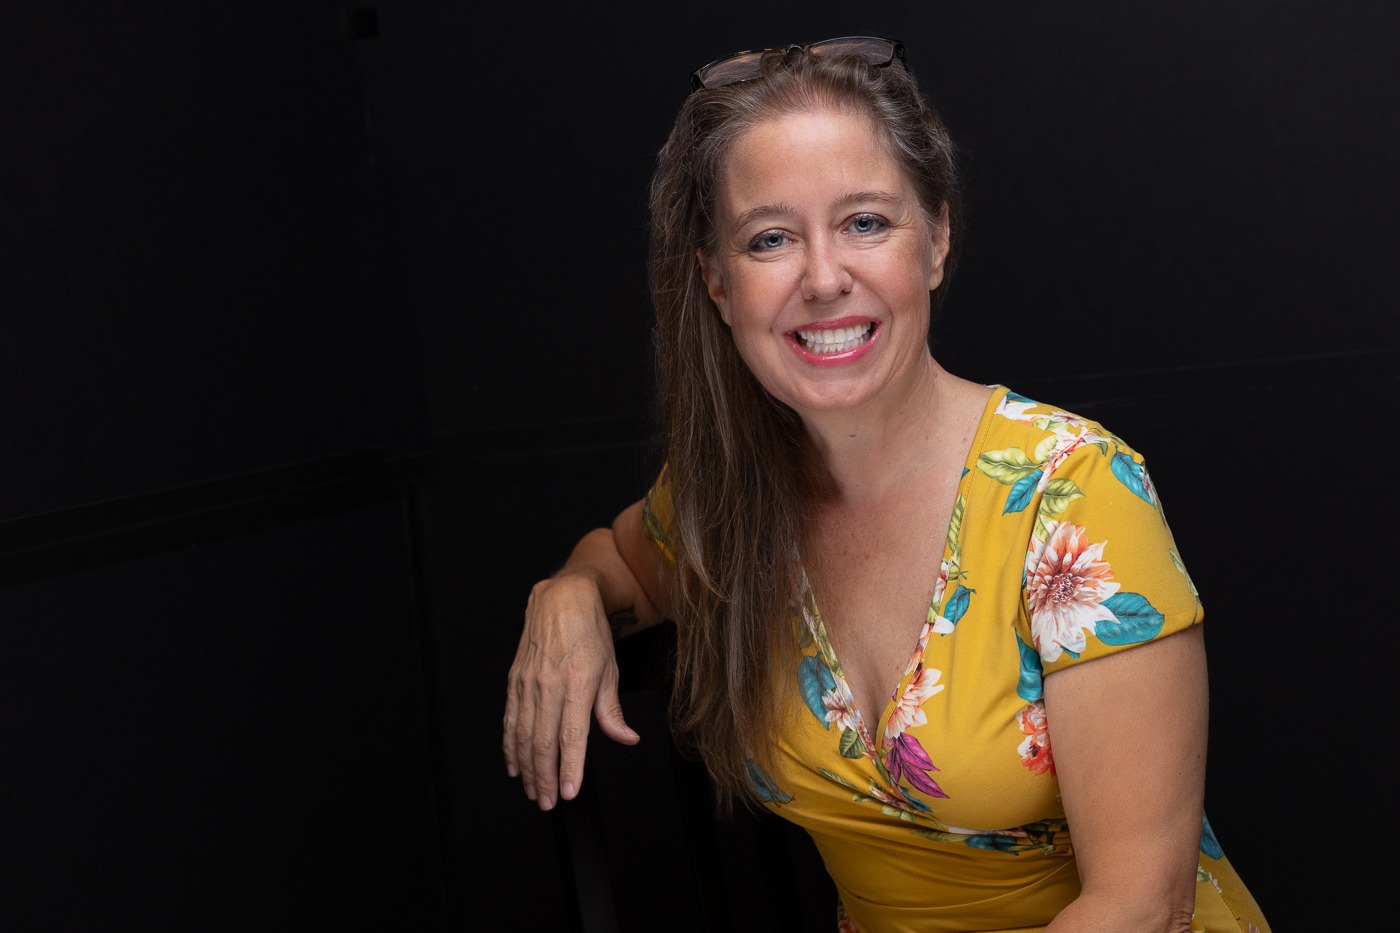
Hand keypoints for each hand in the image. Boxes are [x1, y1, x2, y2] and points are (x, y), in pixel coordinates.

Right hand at [503, 571, 639, 809]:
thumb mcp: (610, 670)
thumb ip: (612, 710)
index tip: (570, 792)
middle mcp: (549, 684)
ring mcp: (528, 683)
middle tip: (548, 802)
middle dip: (545, 777)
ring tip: (532, 791)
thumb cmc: (589, 632)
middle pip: (543, 742)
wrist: (561, 598)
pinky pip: (509, 719)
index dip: (570, 768)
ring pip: (523, 735)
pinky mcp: (514, 681)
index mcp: (577, 682)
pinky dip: (510, 746)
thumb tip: (627, 738)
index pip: (572, 736)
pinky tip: (514, 764)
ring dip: (527, 768)